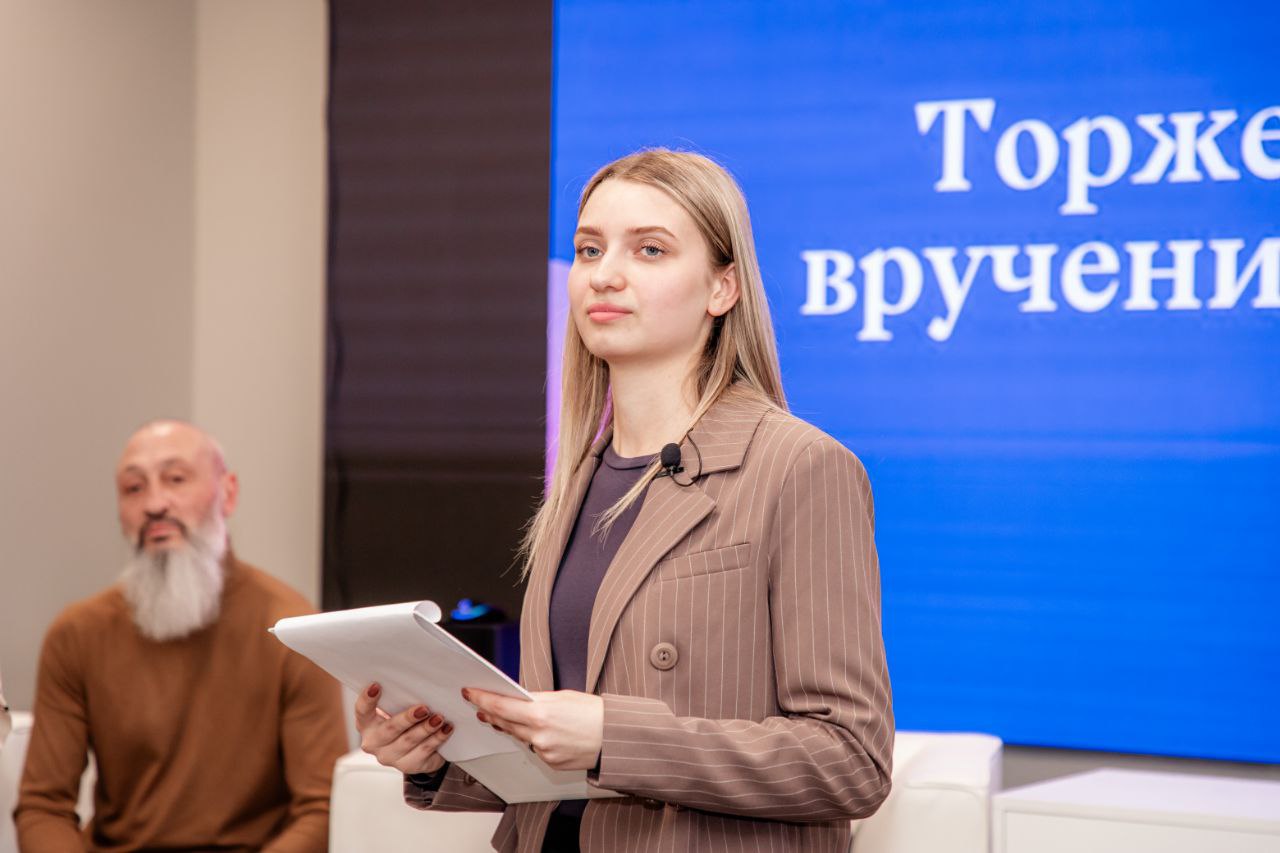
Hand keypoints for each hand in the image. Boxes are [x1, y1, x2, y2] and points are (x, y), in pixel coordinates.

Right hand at [354, 682, 453, 774]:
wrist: (416, 749)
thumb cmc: (404, 722)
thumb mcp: (397, 709)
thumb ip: (399, 699)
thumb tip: (415, 683)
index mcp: (367, 724)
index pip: (362, 711)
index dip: (367, 699)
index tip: (377, 685)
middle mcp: (374, 742)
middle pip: (389, 729)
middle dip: (407, 718)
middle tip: (423, 709)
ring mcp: (390, 756)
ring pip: (408, 741)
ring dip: (425, 728)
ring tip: (439, 718)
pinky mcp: (408, 765)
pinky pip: (424, 751)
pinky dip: (437, 738)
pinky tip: (446, 729)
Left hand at [464, 687, 602, 770]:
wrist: (615, 737)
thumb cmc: (594, 713)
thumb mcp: (563, 697)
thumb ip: (536, 699)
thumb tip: (517, 699)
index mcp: (541, 713)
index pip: (501, 706)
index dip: (482, 699)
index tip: (470, 692)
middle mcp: (539, 735)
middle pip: (504, 722)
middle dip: (491, 713)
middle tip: (480, 705)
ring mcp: (544, 751)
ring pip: (519, 736)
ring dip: (510, 726)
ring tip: (502, 716)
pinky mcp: (550, 763)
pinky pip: (534, 748)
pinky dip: (532, 739)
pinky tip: (539, 732)